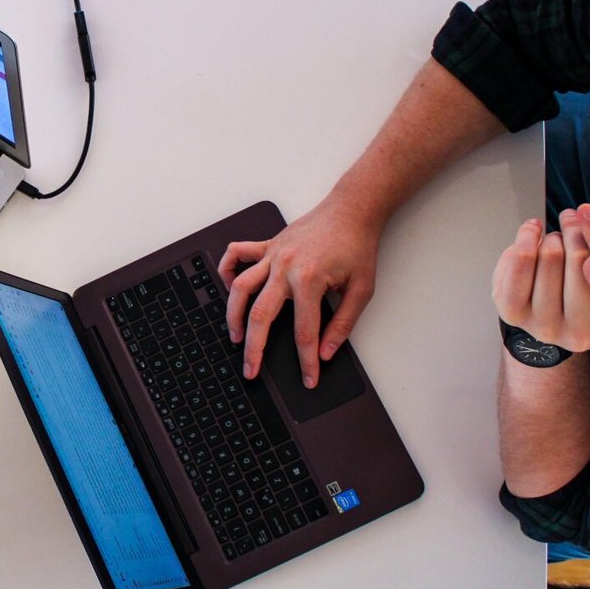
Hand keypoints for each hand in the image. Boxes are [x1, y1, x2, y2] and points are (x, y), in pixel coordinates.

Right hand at [220, 199, 380, 385]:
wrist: (352, 210)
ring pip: (240, 288)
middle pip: (260, 316)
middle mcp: (285, 267)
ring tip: (235, 336)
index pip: (305, 332)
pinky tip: (229, 287)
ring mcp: (272, 255)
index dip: (306, 361)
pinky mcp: (267, 245)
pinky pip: (237, 254)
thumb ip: (343, 323)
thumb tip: (327, 350)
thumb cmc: (357, 246)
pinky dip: (227, 270)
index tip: (308, 378)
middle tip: (251, 370)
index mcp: (310, 280)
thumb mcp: (361, 289)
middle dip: (254, 349)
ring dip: (233, 315)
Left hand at [492, 206, 589, 353]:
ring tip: (558, 233)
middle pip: (582, 262)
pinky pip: (518, 264)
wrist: (549, 319)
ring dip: (555, 235)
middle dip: (578, 230)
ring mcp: (544, 328)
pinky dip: (526, 237)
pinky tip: (534, 229)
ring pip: (551, 256)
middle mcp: (579, 338)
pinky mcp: (513, 314)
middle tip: (577, 216)